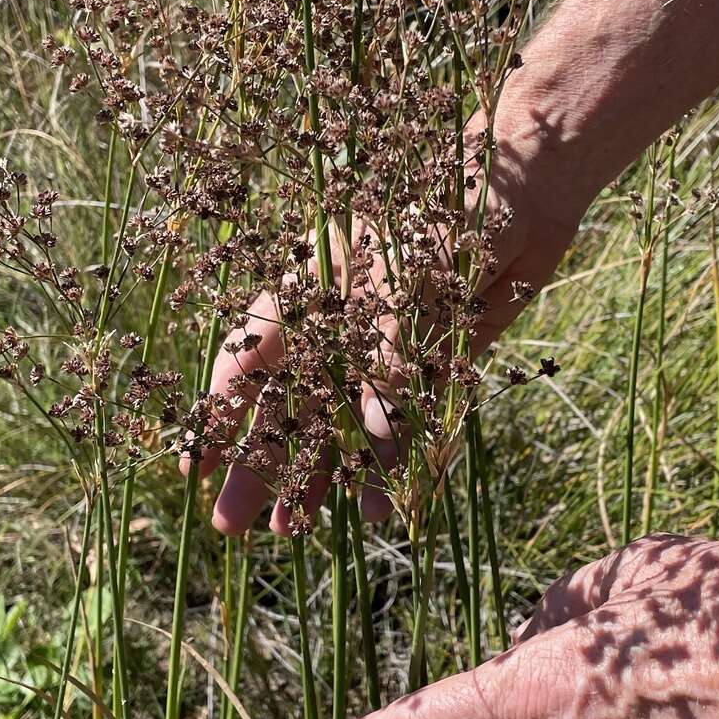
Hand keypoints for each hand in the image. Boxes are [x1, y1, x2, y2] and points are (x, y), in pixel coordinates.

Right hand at [191, 121, 590, 535]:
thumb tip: (374, 430)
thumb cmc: (446, 206)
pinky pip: (404, 430)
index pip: (247, 359)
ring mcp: (384, 353)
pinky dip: (389, 469)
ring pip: (339, 429)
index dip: (218, 414)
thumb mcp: (402, 274)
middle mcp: (338, 329)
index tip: (193, 464)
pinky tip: (374, 509)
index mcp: (307, 292)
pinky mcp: (433, 369)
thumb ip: (386, 349)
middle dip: (257, 465)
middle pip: (286, 406)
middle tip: (230, 524)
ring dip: (316, 478)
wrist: (525, 186)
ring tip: (291, 532)